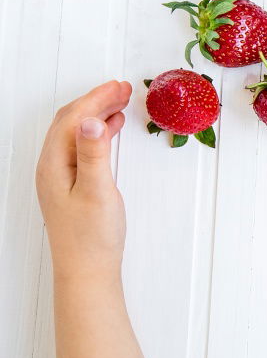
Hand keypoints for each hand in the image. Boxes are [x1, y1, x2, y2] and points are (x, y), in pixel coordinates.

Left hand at [35, 81, 132, 285]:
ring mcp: (60, 177)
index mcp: (54, 164)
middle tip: (123, 88)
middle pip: (71, 122)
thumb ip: (94, 154)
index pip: (73, 120)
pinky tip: (111, 131)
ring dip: (97, 114)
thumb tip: (92, 120)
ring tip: (120, 102)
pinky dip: (98, 134)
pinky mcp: (71, 186)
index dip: (96, 98)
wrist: (87, 272)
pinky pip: (82, 148)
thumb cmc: (92, 236)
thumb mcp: (97, 191)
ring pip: (76, 134)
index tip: (120, 86)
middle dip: (96, 101)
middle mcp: (52, 167)